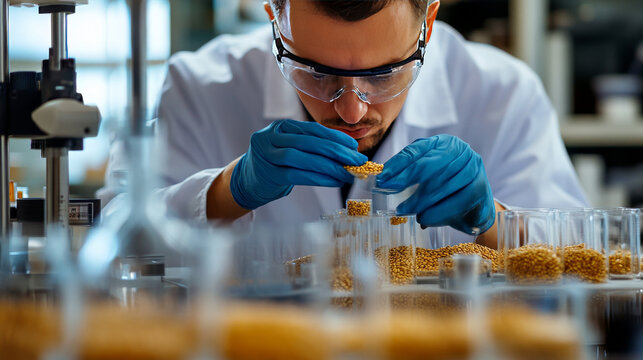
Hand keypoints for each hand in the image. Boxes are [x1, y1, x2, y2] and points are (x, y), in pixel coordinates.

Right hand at [230, 119, 366, 209]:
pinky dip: (319, 178)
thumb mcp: (290, 147)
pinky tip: (334, 181)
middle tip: (357, 160)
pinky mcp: (269, 174)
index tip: (354, 146)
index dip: (336, 137)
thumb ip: (313, 146)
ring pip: (304, 158)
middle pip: (310, 142)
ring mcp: (268, 155)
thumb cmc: (276, 164)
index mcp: (281, 126)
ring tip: (348, 173)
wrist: (247, 180)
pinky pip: (298, 175)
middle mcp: (272, 136)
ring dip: (330, 166)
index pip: (313, 129)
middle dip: (337, 151)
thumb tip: (348, 152)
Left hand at [376, 135, 494, 234]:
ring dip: (420, 201)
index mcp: (443, 143)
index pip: (417, 150)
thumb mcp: (427, 178)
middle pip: (429, 165)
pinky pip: (455, 201)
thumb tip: (385, 180)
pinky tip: (425, 219)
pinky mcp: (481, 186)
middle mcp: (460, 150)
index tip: (383, 178)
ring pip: (441, 185)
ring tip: (404, 211)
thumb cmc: (446, 191)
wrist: (476, 208)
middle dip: (406, 180)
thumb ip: (409, 175)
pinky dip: (437, 212)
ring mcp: (473, 167)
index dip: (398, 164)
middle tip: (389, 192)